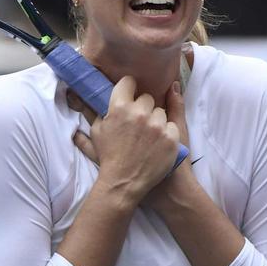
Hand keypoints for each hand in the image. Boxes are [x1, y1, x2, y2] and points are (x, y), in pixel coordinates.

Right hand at [70, 76, 181, 203]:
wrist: (124, 184)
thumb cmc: (108, 159)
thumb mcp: (96, 133)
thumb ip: (99, 112)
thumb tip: (95, 99)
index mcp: (120, 108)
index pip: (129, 81)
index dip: (129, 88)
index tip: (130, 94)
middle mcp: (140, 113)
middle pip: (147, 98)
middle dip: (143, 108)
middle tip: (138, 123)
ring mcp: (157, 125)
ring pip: (161, 112)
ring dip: (156, 121)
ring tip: (148, 137)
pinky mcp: (171, 137)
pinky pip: (171, 126)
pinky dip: (167, 134)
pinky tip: (158, 144)